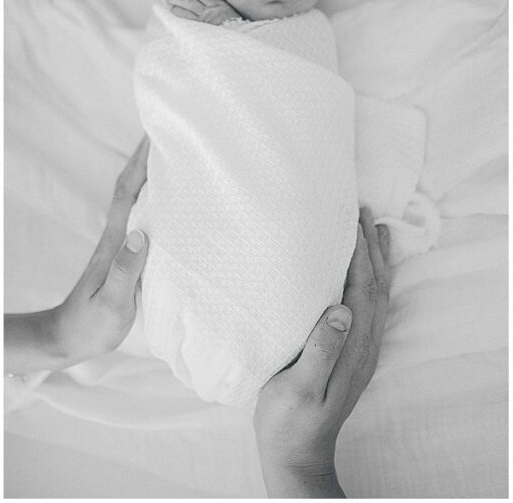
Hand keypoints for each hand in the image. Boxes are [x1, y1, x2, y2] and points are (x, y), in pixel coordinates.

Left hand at [52, 136, 150, 362]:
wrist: (68, 338)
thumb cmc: (90, 324)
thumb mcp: (111, 303)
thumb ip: (126, 272)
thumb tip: (141, 235)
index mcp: (115, 242)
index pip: (129, 193)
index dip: (141, 161)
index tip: (155, 132)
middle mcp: (117, 236)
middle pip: (132, 186)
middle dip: (147, 156)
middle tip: (169, 129)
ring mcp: (119, 244)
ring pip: (137, 199)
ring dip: (150, 174)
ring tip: (174, 153)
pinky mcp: (124, 256)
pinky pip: (142, 218)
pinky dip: (153, 199)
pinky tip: (168, 199)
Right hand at [253, 209, 390, 496]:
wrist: (296, 453)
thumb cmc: (289, 420)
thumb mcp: (299, 387)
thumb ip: (322, 350)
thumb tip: (341, 310)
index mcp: (352, 348)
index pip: (362, 289)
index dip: (359, 253)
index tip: (352, 219)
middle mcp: (363, 346)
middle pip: (375, 287)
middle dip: (371, 248)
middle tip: (363, 211)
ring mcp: (360, 351)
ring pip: (376, 296)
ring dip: (375, 261)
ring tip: (373, 231)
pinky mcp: (351, 355)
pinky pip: (368, 307)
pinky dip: (369, 281)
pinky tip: (360, 274)